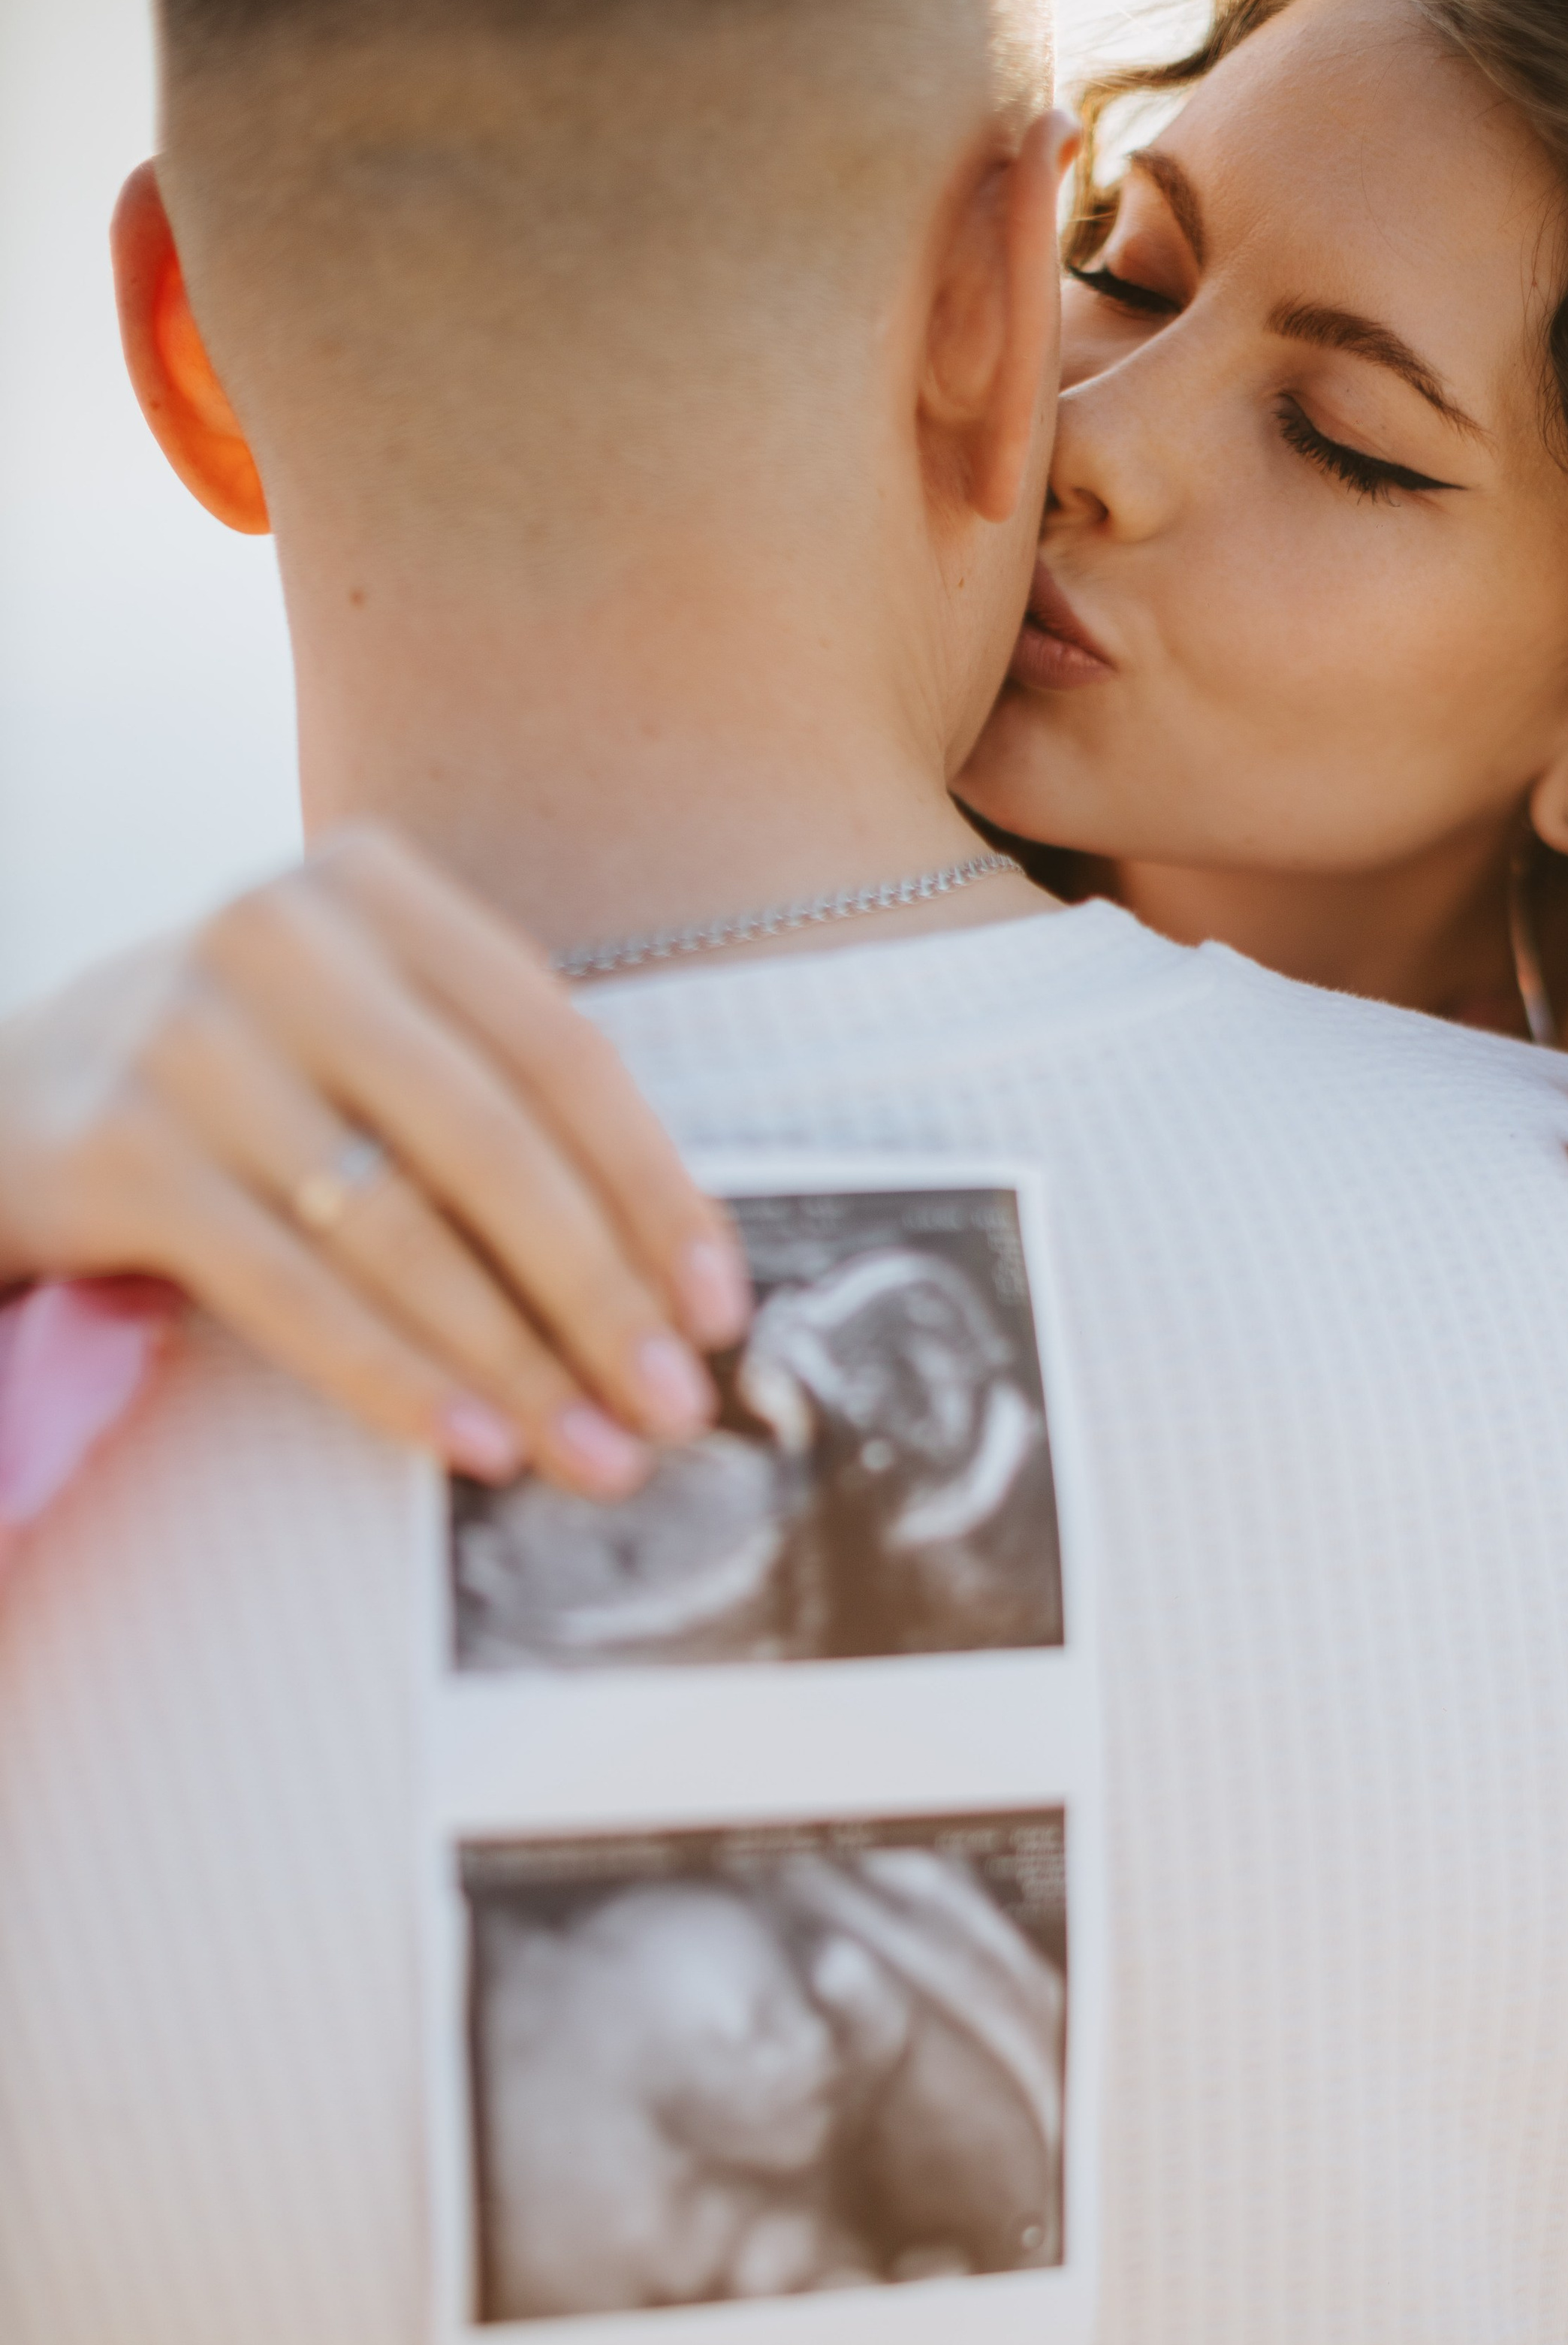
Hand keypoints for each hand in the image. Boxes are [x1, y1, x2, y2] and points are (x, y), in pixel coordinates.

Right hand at [0, 824, 749, 1494]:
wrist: (5, 1102)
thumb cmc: (245, 1089)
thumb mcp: (367, 1044)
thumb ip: (497, 1110)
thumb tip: (672, 1287)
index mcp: (373, 890)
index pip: (560, 1051)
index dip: (655, 1190)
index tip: (720, 1309)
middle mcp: (278, 937)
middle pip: (490, 1141)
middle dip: (599, 1294)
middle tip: (674, 1406)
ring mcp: (186, 1037)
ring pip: (395, 1228)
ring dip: (514, 1361)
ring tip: (595, 1454)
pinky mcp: (113, 1150)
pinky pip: (288, 1291)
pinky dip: (394, 1378)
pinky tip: (473, 1444)